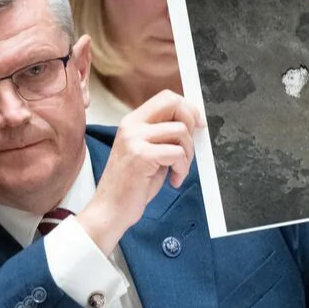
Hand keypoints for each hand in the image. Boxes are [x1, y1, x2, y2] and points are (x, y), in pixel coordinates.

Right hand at [76, 90, 203, 253]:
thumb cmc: (131, 185)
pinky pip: (177, 152)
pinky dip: (182, 168)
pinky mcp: (141, 156)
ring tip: (178, 170)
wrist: (110, 210)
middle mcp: (132, 126)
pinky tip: (173, 180)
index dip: (187, 108)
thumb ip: (164, 136)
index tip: (197, 123)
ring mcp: (135, 139)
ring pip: (181, 131)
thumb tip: (192, 124)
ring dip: (187, 154)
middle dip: (191, 122)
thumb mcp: (148, 152)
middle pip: (174, 103)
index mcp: (133, 122)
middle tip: (191, 145)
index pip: (166, 97)